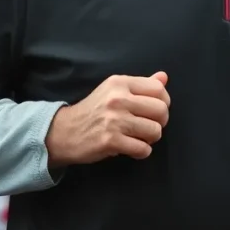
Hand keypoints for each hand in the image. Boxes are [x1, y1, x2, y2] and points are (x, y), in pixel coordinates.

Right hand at [45, 72, 169, 166]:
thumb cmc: (93, 110)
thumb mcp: (114, 90)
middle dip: (161, 122)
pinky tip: (133, 148)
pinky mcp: (111, 141)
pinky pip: (143, 149)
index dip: (164, 102)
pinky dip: (142, 152)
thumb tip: (163, 77)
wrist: (65, 131)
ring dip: (151, 139)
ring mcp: (114, 120)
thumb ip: (140, 85)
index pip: (158, 89)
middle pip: (161, 110)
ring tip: (140, 137)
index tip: (156, 110)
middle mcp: (118, 99)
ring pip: (155, 131)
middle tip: (150, 126)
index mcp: (120, 83)